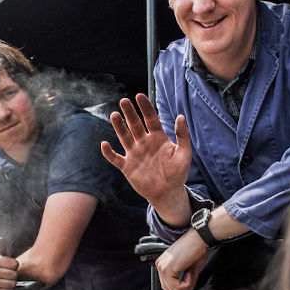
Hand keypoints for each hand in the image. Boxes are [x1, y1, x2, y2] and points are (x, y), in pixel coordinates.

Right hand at [0, 248, 19, 289]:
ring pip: (11, 284)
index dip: (15, 265)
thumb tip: (2, 239)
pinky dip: (9, 289)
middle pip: (13, 275)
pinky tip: (7, 285)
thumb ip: (4, 247)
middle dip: (15, 274)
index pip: (14, 264)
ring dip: (13, 282)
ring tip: (10, 279)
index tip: (12, 264)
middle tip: (12, 273)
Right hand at [102, 94, 192, 211]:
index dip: (145, 107)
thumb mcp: (184, 153)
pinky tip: (104, 144)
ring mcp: (135, 154)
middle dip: (130, 113)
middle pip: (135, 124)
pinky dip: (109, 152)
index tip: (139, 96)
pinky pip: (115, 158)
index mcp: (158, 138)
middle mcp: (144, 143)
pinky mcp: (127, 167)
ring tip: (114, 114)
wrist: (168, 193)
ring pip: (124, 137)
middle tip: (124, 101)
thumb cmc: (178, 173)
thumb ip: (182, 135)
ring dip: (119, 127)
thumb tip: (181, 116)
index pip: (150, 118)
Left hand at [156, 231, 210, 289]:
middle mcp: (160, 265)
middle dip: (182, 288)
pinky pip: (176, 287)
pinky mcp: (168, 269)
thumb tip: (186, 289)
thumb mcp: (190, 267)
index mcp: (163, 263)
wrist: (199, 238)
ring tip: (190, 273)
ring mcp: (162, 267)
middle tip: (190, 276)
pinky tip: (190, 273)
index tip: (189, 275)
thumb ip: (184, 280)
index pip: (167, 285)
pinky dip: (186, 284)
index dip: (181, 285)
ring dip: (185, 286)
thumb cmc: (196, 248)